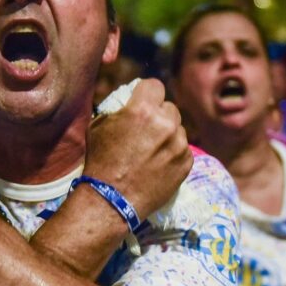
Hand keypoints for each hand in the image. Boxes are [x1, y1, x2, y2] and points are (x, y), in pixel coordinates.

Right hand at [84, 78, 191, 220]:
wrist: (111, 199)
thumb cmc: (100, 161)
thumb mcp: (98, 126)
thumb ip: (118, 109)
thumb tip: (128, 102)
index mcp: (142, 110)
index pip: (154, 85)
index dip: (146, 93)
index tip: (142, 101)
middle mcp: (165, 124)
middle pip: (169, 107)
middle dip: (159, 114)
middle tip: (147, 129)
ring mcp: (179, 144)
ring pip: (178, 128)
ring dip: (168, 134)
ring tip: (152, 150)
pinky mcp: (186, 162)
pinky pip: (183, 148)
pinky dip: (173, 153)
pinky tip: (158, 163)